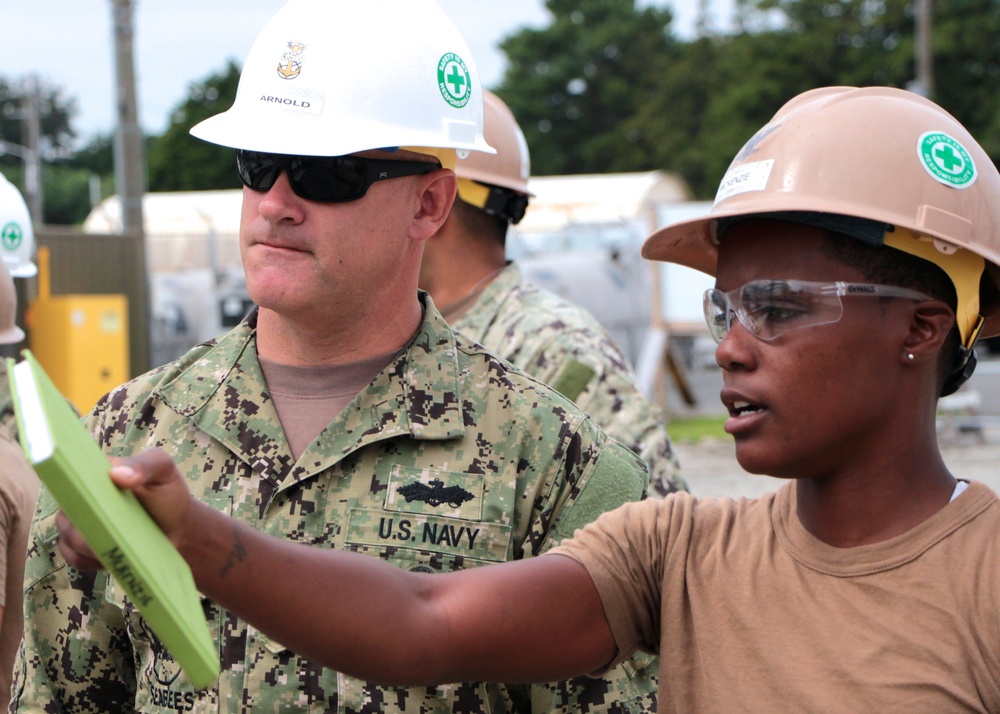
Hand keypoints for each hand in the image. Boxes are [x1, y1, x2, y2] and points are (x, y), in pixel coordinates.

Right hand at [57, 448, 194, 568]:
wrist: (177, 530)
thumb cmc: (168, 495)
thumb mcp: (164, 470)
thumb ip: (145, 464)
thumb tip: (116, 473)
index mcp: (96, 472)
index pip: (70, 474)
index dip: (73, 484)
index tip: (90, 498)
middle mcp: (82, 496)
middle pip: (66, 509)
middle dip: (86, 521)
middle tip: (113, 527)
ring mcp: (80, 523)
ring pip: (68, 535)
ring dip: (91, 543)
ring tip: (120, 542)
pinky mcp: (82, 547)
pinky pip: (73, 556)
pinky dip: (90, 559)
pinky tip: (111, 555)